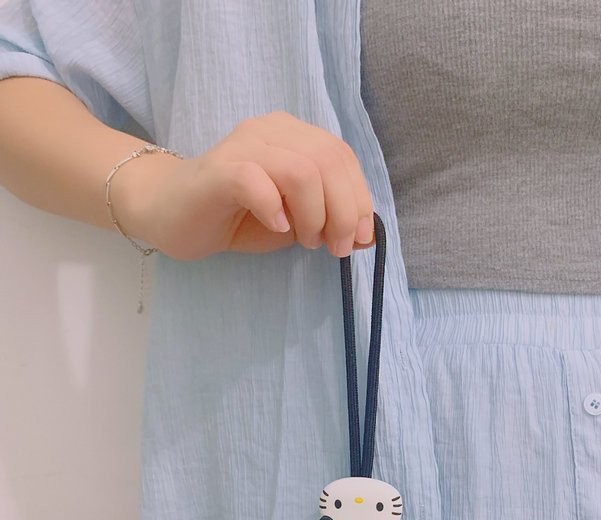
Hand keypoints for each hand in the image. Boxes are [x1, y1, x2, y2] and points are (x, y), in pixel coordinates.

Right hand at [112, 110, 375, 260]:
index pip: (342, 156)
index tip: (359, 238)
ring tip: (305, 240)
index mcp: (294, 136)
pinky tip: (277, 227)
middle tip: (333, 247)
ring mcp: (243, 146)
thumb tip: (366, 235)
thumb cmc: (237, 216)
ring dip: (314, 214)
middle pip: (327, 161)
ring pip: (300, 170)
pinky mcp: (219, 170)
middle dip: (342, 212)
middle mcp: (271, 131)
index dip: (359, 198)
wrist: (172, 215)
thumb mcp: (296, 220)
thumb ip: (329, 219)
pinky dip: (275, 209)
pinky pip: (256, 181)